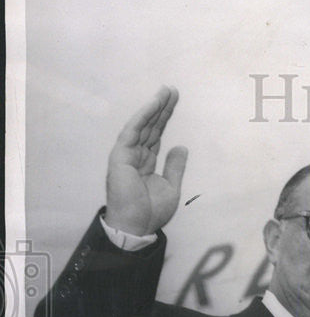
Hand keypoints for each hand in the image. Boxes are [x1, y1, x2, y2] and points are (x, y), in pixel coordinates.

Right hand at [104, 86, 187, 235]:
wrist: (137, 226)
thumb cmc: (151, 211)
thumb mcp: (171, 186)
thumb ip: (175, 166)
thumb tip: (181, 146)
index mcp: (146, 161)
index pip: (156, 134)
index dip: (165, 118)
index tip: (174, 101)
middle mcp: (135, 155)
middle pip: (150, 126)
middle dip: (161, 108)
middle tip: (172, 90)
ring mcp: (126, 154)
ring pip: (142, 125)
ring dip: (153, 107)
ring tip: (165, 92)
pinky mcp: (120, 156)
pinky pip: (132, 131)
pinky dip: (142, 117)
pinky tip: (153, 104)